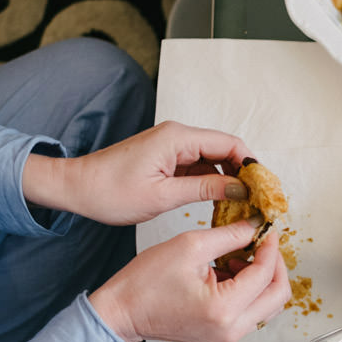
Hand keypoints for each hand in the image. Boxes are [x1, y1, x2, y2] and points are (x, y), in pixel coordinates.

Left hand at [23, 120, 253, 225]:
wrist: (76, 188)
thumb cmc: (110, 191)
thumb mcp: (163, 196)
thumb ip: (205, 189)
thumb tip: (240, 189)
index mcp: (178, 138)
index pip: (231, 144)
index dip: (253, 166)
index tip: (264, 189)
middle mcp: (178, 136)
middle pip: (227, 149)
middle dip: (246, 174)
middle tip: (259, 201)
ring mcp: (172, 146)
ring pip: (215, 159)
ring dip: (230, 180)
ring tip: (243, 206)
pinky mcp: (167, 158)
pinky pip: (200, 166)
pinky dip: (213, 183)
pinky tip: (220, 203)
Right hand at [88, 220, 291, 341]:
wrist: (121, 312)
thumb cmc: (144, 284)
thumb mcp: (190, 246)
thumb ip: (230, 236)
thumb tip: (255, 227)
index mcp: (224, 309)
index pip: (266, 274)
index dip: (271, 247)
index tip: (267, 229)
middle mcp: (231, 329)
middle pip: (278, 296)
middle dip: (275, 265)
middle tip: (262, 242)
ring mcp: (229, 336)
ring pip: (268, 305)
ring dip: (262, 278)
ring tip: (239, 256)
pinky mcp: (224, 335)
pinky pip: (252, 312)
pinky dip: (249, 290)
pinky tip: (230, 271)